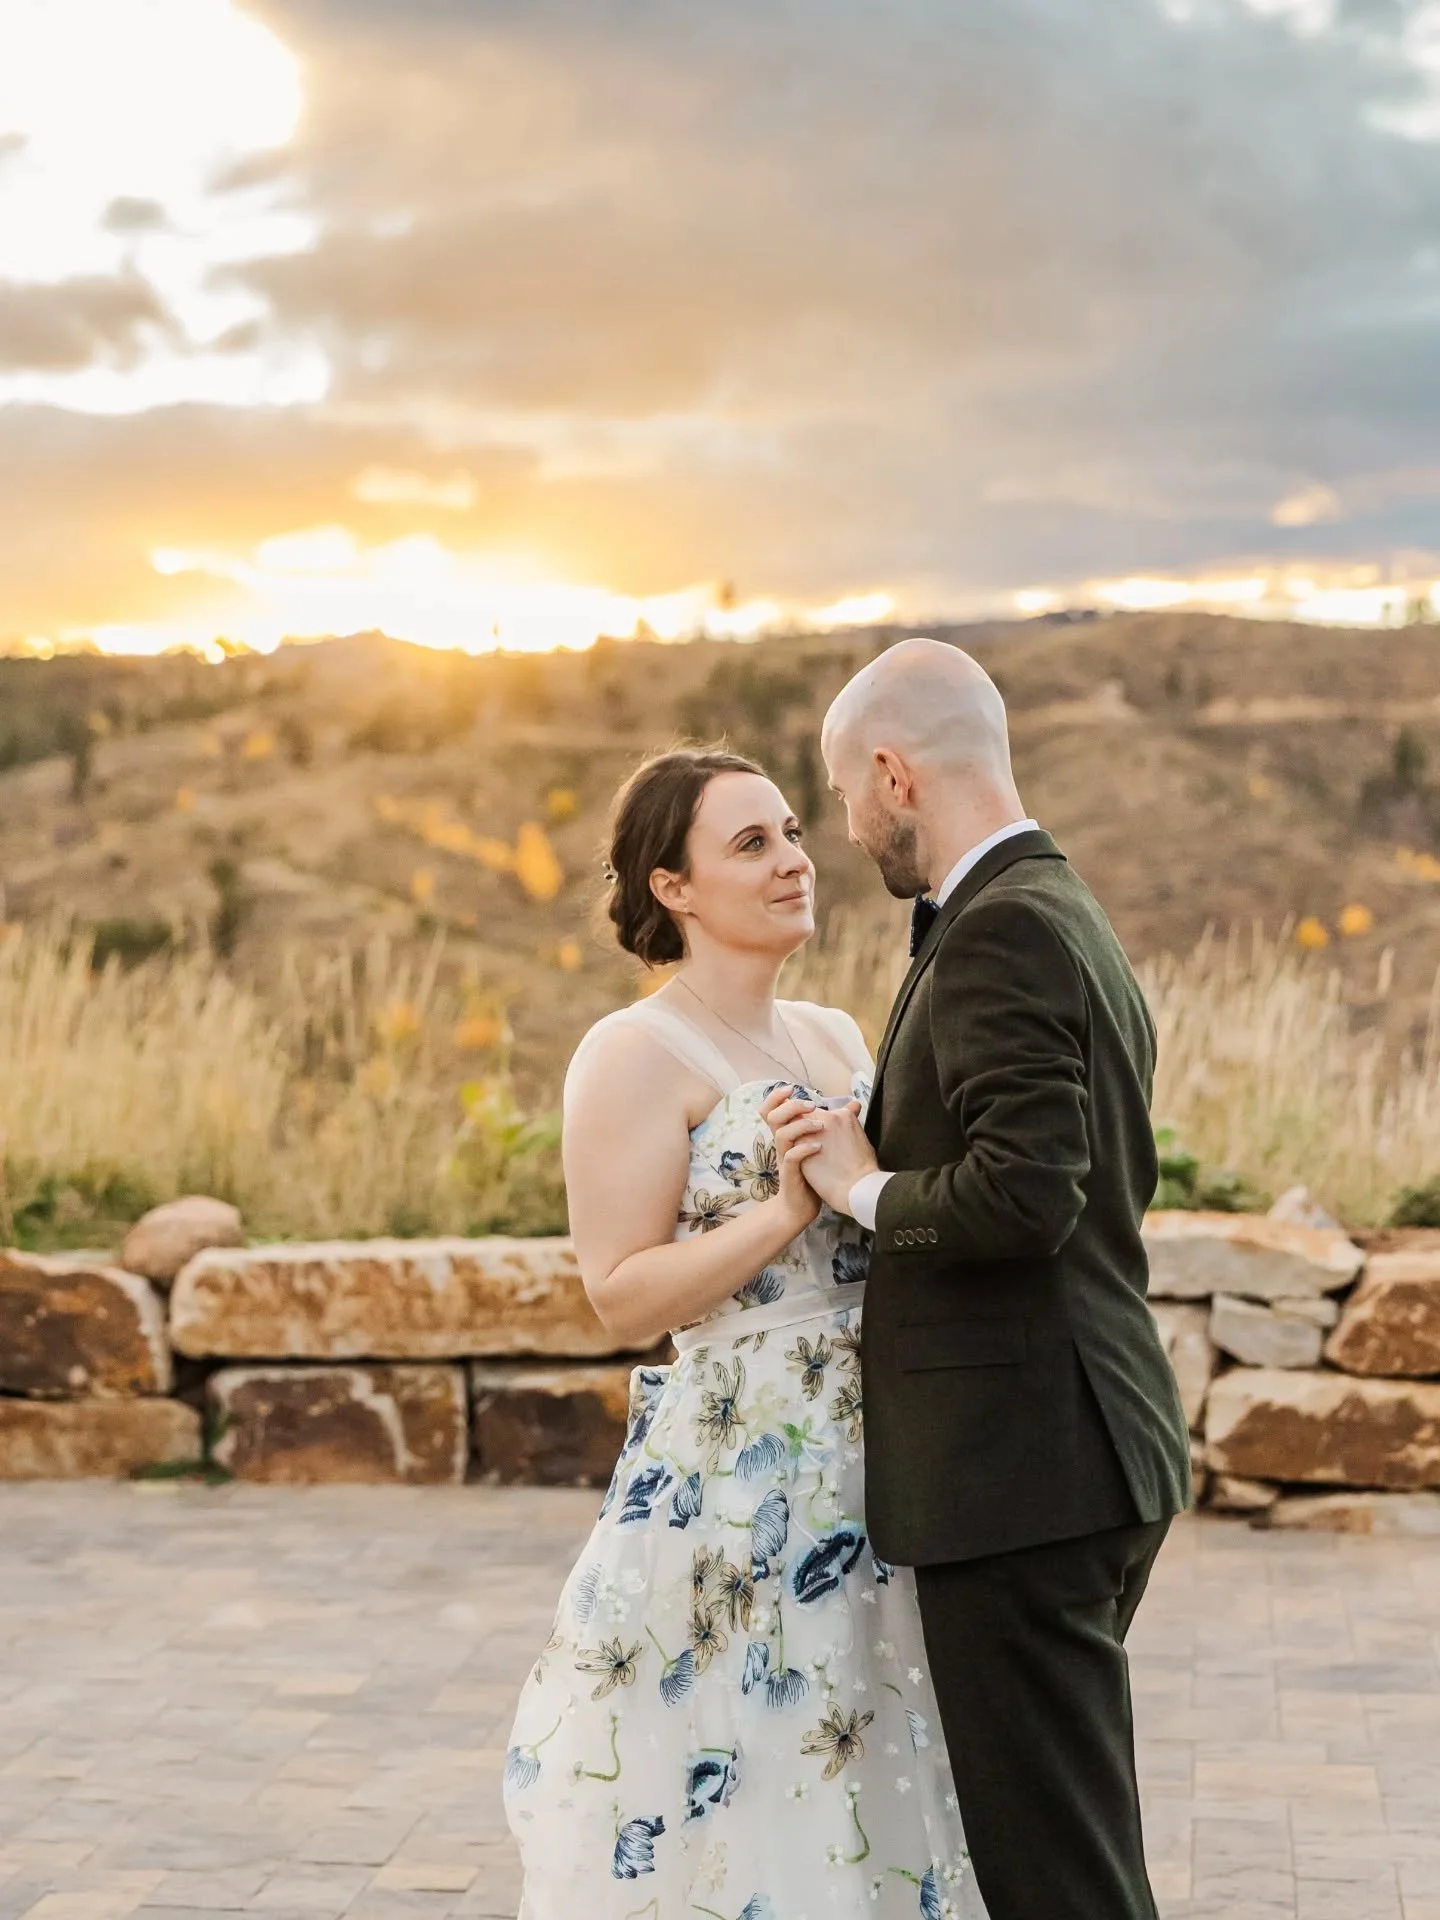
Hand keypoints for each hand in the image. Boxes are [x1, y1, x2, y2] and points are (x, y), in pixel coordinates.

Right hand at [760, 1087, 878, 1215]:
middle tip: (812, 1106)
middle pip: (773, 1117)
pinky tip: (819, 1147)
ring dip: (800, 1126)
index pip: (772, 1110)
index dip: (776, 1097)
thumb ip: (832, 1125)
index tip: (791, 1088)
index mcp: (788, 1136)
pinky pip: (790, 1158)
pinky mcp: (790, 1175)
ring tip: (820, 1126)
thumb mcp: (822, 1145)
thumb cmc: (815, 1174)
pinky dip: (804, 1149)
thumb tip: (853, 1105)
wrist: (801, 1206)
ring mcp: (785, 1159)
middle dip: (791, 1106)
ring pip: (781, 1135)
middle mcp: (783, 1145)